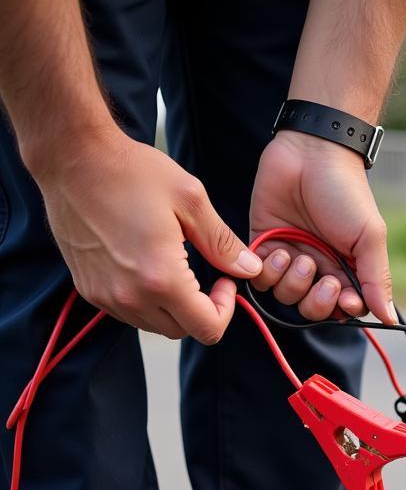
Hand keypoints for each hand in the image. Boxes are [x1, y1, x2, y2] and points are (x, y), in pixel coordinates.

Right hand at [34, 128, 263, 342]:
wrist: (71, 157)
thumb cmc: (131, 172)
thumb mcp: (190, 201)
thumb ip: (223, 244)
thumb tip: (250, 270)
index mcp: (161, 279)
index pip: (207, 329)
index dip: (226, 310)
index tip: (224, 281)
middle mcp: (131, 296)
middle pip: (183, 332)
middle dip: (204, 312)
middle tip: (208, 278)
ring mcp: (106, 296)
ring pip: (156, 326)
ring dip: (176, 310)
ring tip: (180, 271)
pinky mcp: (89, 289)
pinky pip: (129, 313)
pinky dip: (148, 303)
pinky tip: (151, 270)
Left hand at [249, 130, 395, 323]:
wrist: (311, 152)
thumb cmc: (346, 193)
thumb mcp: (369, 238)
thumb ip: (377, 280)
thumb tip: (389, 318)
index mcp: (347, 268)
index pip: (343, 308)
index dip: (341, 310)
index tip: (345, 299)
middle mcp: (319, 267)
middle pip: (312, 308)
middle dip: (316, 300)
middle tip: (324, 278)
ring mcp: (291, 257)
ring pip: (285, 296)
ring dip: (292, 282)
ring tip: (300, 255)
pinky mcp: (264, 245)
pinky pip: (260, 278)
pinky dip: (269, 271)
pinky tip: (281, 249)